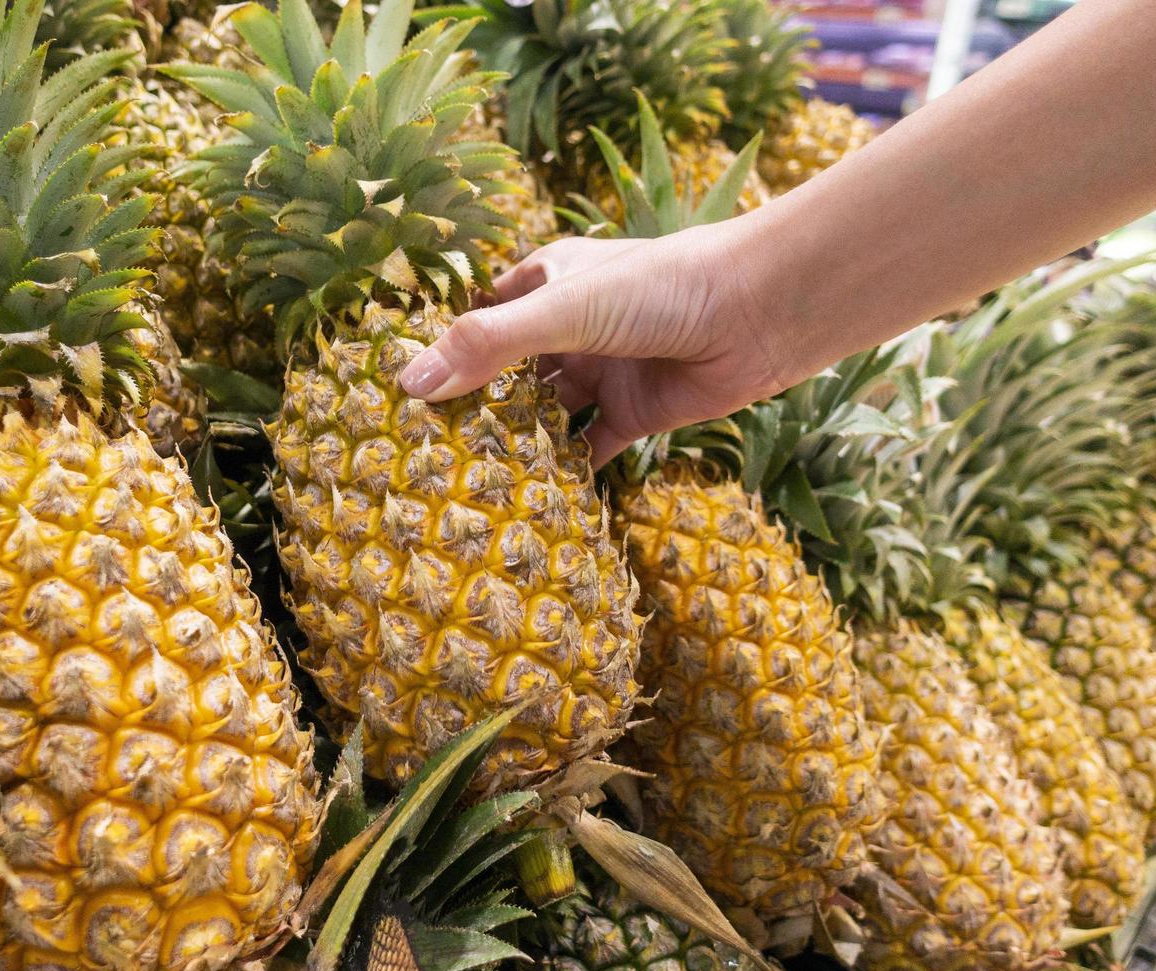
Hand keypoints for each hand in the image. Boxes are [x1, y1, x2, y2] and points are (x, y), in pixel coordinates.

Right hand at [399, 224, 788, 462]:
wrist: (761, 313)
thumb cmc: (661, 288)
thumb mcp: (563, 309)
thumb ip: (489, 345)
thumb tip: (411, 385)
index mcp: (545, 282)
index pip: (477, 320)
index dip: (441, 353)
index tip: (394, 397)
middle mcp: (568, 327)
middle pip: (505, 374)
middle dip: (470, 409)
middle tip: (418, 455)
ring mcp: (601, 372)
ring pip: (542, 415)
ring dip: (513, 445)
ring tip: (462, 486)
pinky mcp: (634, 415)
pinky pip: (588, 449)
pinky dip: (564, 473)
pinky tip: (529, 502)